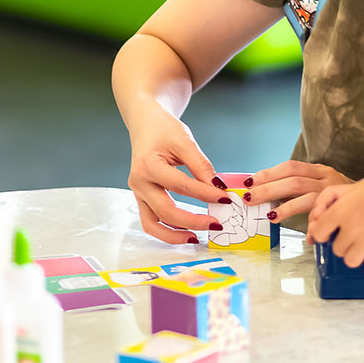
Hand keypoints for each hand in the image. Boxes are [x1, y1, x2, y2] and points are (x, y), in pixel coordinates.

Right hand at [126, 110, 229, 244]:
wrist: (145, 124)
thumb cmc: (164, 130)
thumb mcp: (185, 141)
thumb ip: (201, 166)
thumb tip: (217, 188)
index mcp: (148, 166)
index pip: (181, 186)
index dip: (205, 194)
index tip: (225, 199)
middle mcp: (139, 182)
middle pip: (165, 211)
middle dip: (193, 221)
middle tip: (216, 223)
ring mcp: (138, 192)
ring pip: (152, 224)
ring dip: (174, 235)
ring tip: (197, 238)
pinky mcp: (142, 197)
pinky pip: (151, 220)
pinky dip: (166, 230)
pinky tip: (185, 231)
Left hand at [247, 160, 352, 223]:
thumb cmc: (345, 199)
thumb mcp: (324, 188)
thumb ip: (301, 192)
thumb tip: (271, 202)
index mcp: (319, 170)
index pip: (291, 166)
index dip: (269, 173)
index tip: (250, 181)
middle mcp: (326, 177)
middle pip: (293, 178)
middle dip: (269, 187)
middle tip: (250, 197)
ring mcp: (333, 190)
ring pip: (303, 192)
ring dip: (283, 204)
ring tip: (268, 214)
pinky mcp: (339, 205)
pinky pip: (318, 211)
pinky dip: (305, 220)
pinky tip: (292, 226)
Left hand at [306, 168, 363, 269]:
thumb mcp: (352, 187)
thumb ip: (331, 199)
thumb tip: (317, 217)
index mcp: (340, 211)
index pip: (318, 232)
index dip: (323, 233)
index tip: (329, 232)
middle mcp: (350, 228)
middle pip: (336, 249)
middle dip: (343, 243)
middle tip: (353, 234)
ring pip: (350, 261)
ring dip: (355, 254)